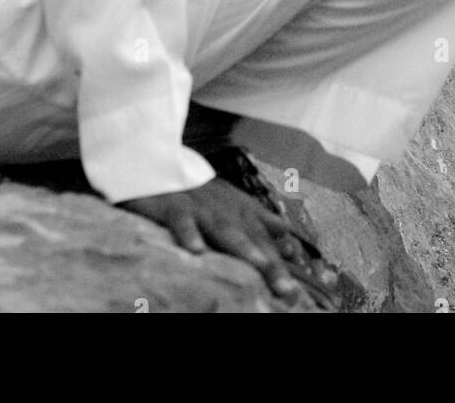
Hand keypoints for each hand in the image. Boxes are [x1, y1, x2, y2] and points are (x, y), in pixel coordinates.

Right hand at [119, 177, 305, 302]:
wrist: (159, 164)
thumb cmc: (197, 191)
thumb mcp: (231, 202)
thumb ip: (258, 218)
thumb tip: (288, 236)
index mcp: (239, 208)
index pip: (265, 237)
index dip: (281, 262)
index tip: (295, 290)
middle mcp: (224, 208)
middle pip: (250, 236)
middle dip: (270, 263)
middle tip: (287, 290)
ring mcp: (200, 206)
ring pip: (222, 228)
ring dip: (242, 246)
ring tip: (259, 265)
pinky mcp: (173, 205)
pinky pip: (181, 220)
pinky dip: (189, 232)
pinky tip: (196, 250)